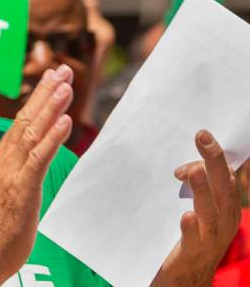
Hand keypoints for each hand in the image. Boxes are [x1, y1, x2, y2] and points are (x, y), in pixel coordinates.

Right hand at [0, 65, 73, 283]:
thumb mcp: (11, 188)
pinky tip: (64, 121)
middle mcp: (4, 159)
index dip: (38, 98)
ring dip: (51, 107)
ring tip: (65, 86)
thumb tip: (36, 156)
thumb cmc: (0, 225)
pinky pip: (38, 158)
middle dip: (45, 92)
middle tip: (62, 69)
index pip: (21, 120)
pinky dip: (52, 137)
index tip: (53, 77)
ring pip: (32, 132)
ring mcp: (11, 172)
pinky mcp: (21, 187)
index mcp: (1, 158)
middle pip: (26, 118)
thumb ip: (21, 168)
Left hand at [151, 131, 240, 286]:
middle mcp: (224, 221)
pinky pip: (194, 240)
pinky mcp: (192, 254)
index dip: (213, 158)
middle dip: (214, 161)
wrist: (186, 276)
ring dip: (202, 190)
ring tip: (192, 170)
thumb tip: (181, 170)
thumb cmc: (190, 236)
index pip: (225, 177)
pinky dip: (191, 227)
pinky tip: (186, 216)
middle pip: (223, 188)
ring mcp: (210, 238)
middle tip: (202, 137)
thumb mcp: (195, 207)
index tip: (200, 136)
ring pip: (211, 212)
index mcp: (226, 208)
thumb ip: (192, 187)